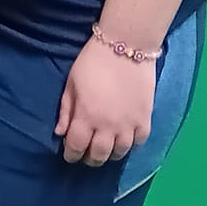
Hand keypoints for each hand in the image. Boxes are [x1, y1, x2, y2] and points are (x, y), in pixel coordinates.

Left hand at [56, 37, 155, 166]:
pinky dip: (131, 145)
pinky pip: (139, 142)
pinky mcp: (146, 119)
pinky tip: (124, 140)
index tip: (69, 155)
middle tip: (86, 155)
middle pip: (99, 155)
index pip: (76, 147)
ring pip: (120, 153)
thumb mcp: (71, 84)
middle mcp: (108, 126)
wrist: (126, 47)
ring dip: (110, 154)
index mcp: (86, 117)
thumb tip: (60, 133)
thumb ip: (66, 110)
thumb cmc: (92, 62)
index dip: (71, 155)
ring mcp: (129, 125)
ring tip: (105, 149)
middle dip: (89, 159)